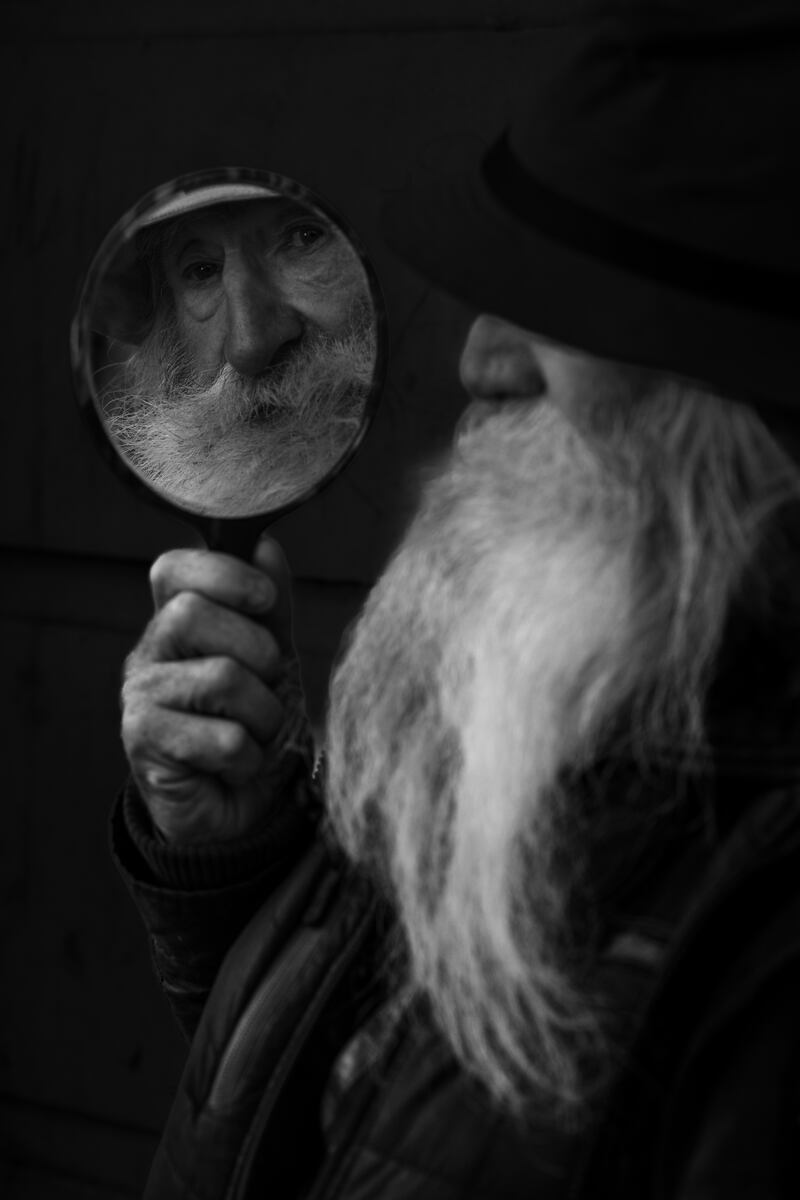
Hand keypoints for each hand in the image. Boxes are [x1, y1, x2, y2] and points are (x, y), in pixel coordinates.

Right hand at [121, 537, 307, 843]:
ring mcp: (140, 697)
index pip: (172, 569)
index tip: (264, 600)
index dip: (222, 573)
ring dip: (263, 713)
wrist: (246, 807)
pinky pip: (221, 737)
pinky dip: (248, 755)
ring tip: (256, 732)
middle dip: (256, 651)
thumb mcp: (273, 658)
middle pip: (193, 614)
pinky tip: (237, 764)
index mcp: (177, 622)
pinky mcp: (144, 742)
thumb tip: (265, 545)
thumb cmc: (255, 724)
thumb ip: (270, 605)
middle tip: (265, 684)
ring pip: (219, 677)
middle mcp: (150, 653)